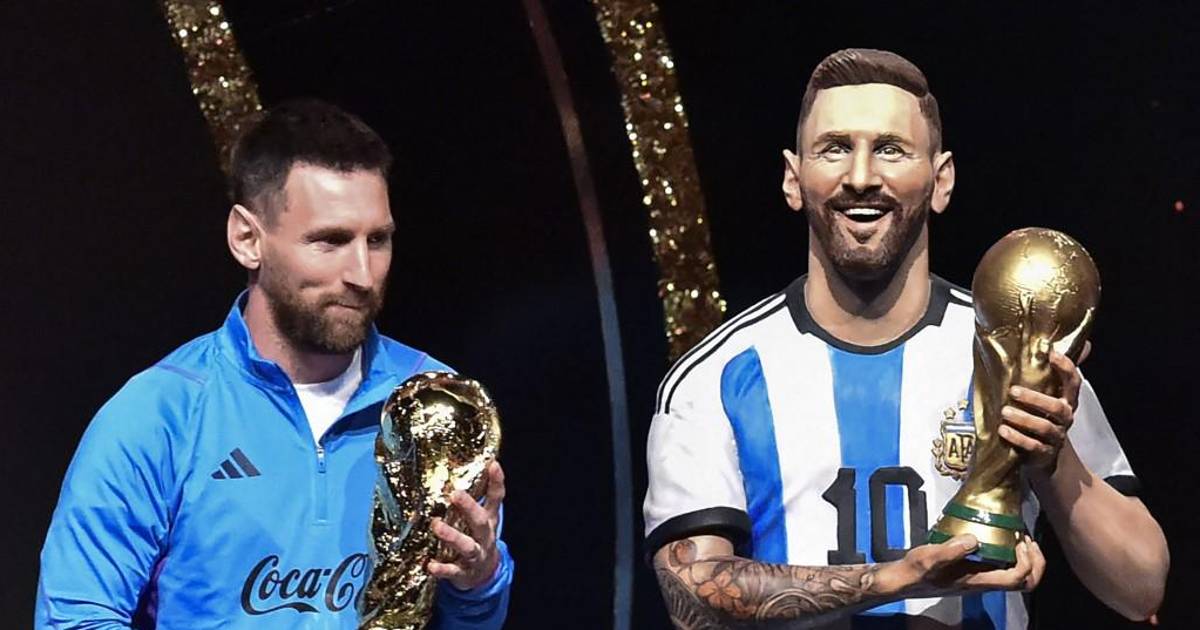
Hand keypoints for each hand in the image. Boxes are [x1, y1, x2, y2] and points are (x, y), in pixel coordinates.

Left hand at [427, 461, 505, 589]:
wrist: (484, 575)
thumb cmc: (478, 538)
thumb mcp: (482, 519)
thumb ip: (475, 499)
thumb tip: (465, 468)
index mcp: (489, 520)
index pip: (496, 499)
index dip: (496, 482)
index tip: (493, 464)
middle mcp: (484, 537)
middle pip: (480, 521)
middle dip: (469, 508)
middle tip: (455, 494)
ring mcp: (475, 556)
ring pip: (466, 546)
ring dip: (452, 536)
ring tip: (436, 525)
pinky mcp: (464, 572)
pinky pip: (453, 570)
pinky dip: (442, 568)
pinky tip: (430, 564)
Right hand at [879, 534, 1045, 597]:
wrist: (906, 580)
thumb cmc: (918, 571)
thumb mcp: (930, 557)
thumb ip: (951, 550)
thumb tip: (973, 539)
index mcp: (979, 581)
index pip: (1016, 579)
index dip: (1026, 562)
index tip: (1019, 541)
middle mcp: (986, 582)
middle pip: (1026, 583)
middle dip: (1036, 563)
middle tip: (1028, 541)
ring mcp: (983, 578)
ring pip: (1019, 577)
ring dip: (1027, 559)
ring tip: (1020, 537)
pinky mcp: (977, 571)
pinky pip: (1005, 567)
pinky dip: (1012, 555)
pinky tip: (1001, 538)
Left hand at [999, 343, 1089, 475]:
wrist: (1047, 457)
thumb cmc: (1046, 418)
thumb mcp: (1051, 395)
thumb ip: (1058, 372)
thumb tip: (1083, 343)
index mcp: (1067, 401)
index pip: (1073, 382)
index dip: (1066, 368)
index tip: (1051, 354)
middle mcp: (1065, 419)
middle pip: (1057, 408)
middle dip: (1036, 399)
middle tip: (1013, 391)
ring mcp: (1055, 437)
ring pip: (1044, 427)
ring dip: (1024, 419)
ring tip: (1004, 412)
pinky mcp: (1044, 454)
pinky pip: (1033, 446)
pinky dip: (1018, 438)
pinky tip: (1003, 431)